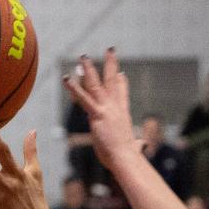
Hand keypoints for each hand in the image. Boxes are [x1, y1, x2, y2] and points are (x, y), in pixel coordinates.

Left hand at [64, 48, 137, 169]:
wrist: (126, 158)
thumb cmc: (129, 156)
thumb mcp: (134, 148)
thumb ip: (138, 145)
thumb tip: (142, 146)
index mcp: (123, 114)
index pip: (123, 95)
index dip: (122, 83)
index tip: (121, 73)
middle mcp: (116, 107)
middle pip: (112, 81)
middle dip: (111, 65)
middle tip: (110, 50)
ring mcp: (107, 109)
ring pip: (96, 84)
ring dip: (89, 69)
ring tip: (83, 56)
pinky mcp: (97, 114)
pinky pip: (83, 98)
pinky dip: (74, 88)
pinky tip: (66, 78)